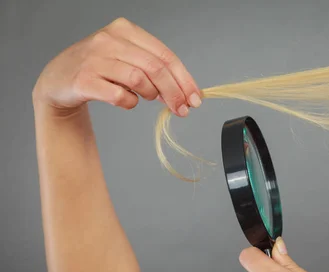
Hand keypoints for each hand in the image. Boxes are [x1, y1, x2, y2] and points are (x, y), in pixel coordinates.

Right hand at [32, 17, 201, 116]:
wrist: (58, 80)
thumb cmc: (99, 70)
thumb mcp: (127, 60)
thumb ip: (154, 71)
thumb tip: (185, 94)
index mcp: (124, 30)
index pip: (165, 55)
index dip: (184, 79)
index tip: (195, 98)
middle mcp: (109, 40)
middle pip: (155, 68)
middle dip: (175, 92)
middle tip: (183, 109)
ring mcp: (94, 59)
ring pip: (139, 79)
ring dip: (150, 95)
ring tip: (146, 98)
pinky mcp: (84, 80)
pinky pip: (118, 95)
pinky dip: (129, 102)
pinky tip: (126, 101)